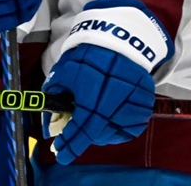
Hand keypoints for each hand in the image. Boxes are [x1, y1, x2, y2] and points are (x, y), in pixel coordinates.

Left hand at [42, 0, 170, 162]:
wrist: (118, 37)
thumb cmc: (88, 55)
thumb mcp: (64, 71)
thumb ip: (53, 95)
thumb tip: (47, 123)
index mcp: (92, 100)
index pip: (80, 132)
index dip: (68, 145)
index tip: (60, 153)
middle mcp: (114, 106)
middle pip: (96, 135)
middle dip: (81, 139)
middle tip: (71, 137)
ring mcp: (132, 106)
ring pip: (115, 132)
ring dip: (100, 134)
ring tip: (91, 125)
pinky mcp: (144, 102)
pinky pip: (132, 125)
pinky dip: (120, 127)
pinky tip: (109, 121)